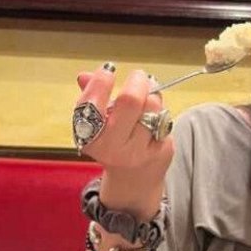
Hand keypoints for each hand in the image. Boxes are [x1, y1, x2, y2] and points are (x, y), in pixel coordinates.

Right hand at [74, 66, 172, 217]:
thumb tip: (85, 75)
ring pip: (153, 108)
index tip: (108, 70)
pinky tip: (156, 116)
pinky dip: (161, 112)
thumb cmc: (114, 144)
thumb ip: (92, 99)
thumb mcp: (97, 125)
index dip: (100, 82)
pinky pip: (165, 120)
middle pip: (130, 101)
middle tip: (139, 76)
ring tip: (150, 93)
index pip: (92, 103)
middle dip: (136, 82)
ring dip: (153, 94)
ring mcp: (139, 151)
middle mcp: (113, 147)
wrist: (134, 181)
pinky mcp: (161, 152)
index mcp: (90, 137)